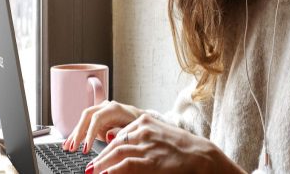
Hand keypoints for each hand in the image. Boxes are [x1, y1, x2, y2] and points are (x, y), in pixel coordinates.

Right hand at [62, 100, 143, 152]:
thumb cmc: (138, 123)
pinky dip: (77, 134)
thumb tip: (108, 135)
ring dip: (74, 134)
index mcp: (114, 108)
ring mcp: (99, 111)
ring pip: (83, 121)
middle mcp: (105, 107)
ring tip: (67, 147)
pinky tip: (70, 143)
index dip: (90, 133)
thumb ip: (121, 131)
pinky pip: (85, 125)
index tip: (86, 147)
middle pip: (87, 116)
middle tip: (72, 147)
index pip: (97, 118)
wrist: (139, 119)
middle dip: (78, 132)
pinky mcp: (96, 118)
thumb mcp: (133, 128)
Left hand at [85, 114, 245, 173]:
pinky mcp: (151, 161)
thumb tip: (114, 137)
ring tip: (92, 172)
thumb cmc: (182, 146)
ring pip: (117, 154)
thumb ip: (139, 134)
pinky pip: (126, 166)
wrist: (201, 155)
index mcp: (144, 120)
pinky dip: (113, 171)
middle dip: (101, 157)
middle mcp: (143, 130)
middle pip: (114, 144)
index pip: (118, 134)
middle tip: (89, 167)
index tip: (98, 156)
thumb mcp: (159, 132)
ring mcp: (146, 145)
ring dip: (102, 164)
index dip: (105, 147)